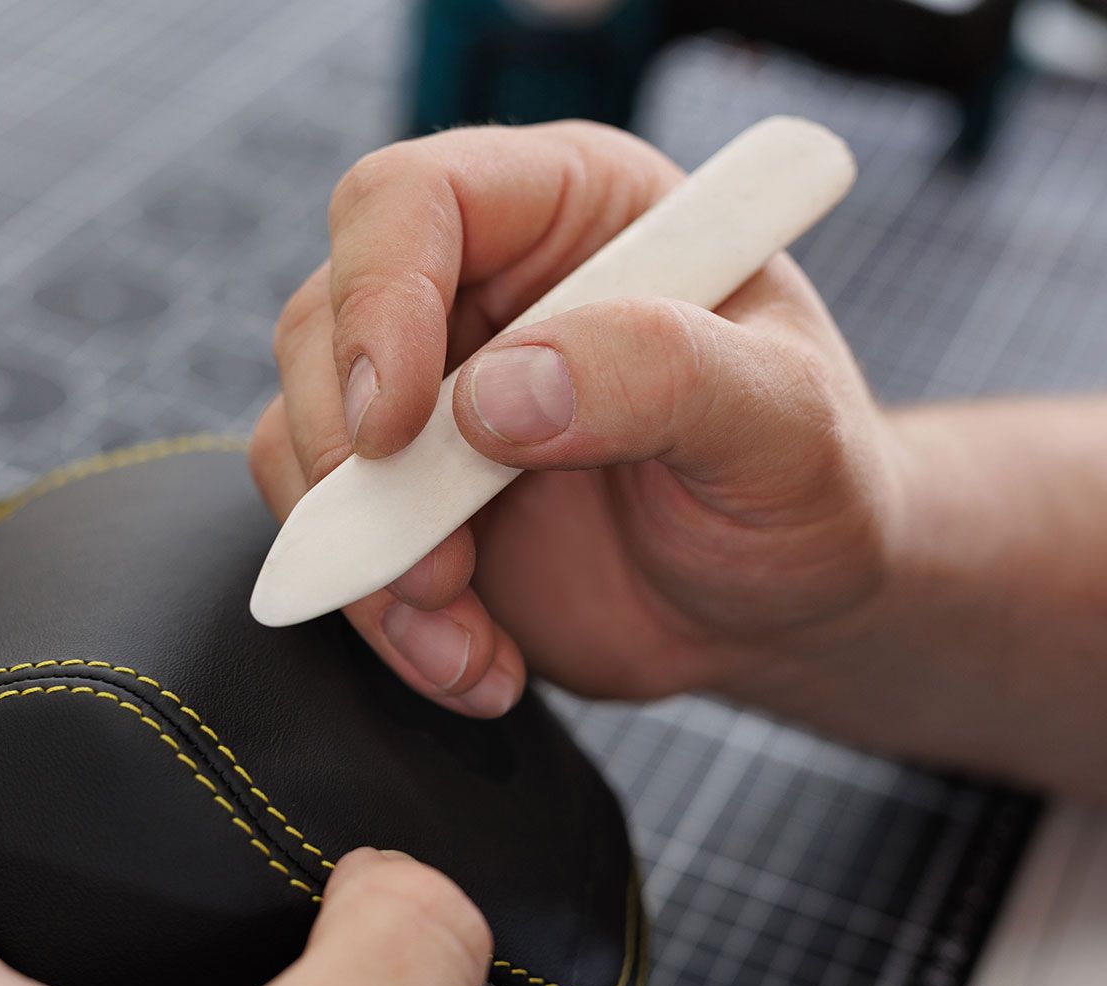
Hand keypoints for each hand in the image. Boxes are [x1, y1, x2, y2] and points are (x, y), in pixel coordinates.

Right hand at [251, 121, 899, 714]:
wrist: (786, 604)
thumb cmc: (806, 485)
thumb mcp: (785, 422)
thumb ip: (664, 376)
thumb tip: (497, 394)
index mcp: (569, 210)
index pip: (413, 201)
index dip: (379, 301)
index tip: (400, 429)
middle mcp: (478, 286)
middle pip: (323, 324)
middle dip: (353, 465)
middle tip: (439, 571)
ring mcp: (430, 394)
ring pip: (300, 439)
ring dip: (365, 562)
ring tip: (468, 642)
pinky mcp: (406, 496)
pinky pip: (331, 539)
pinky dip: (382, 618)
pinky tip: (474, 662)